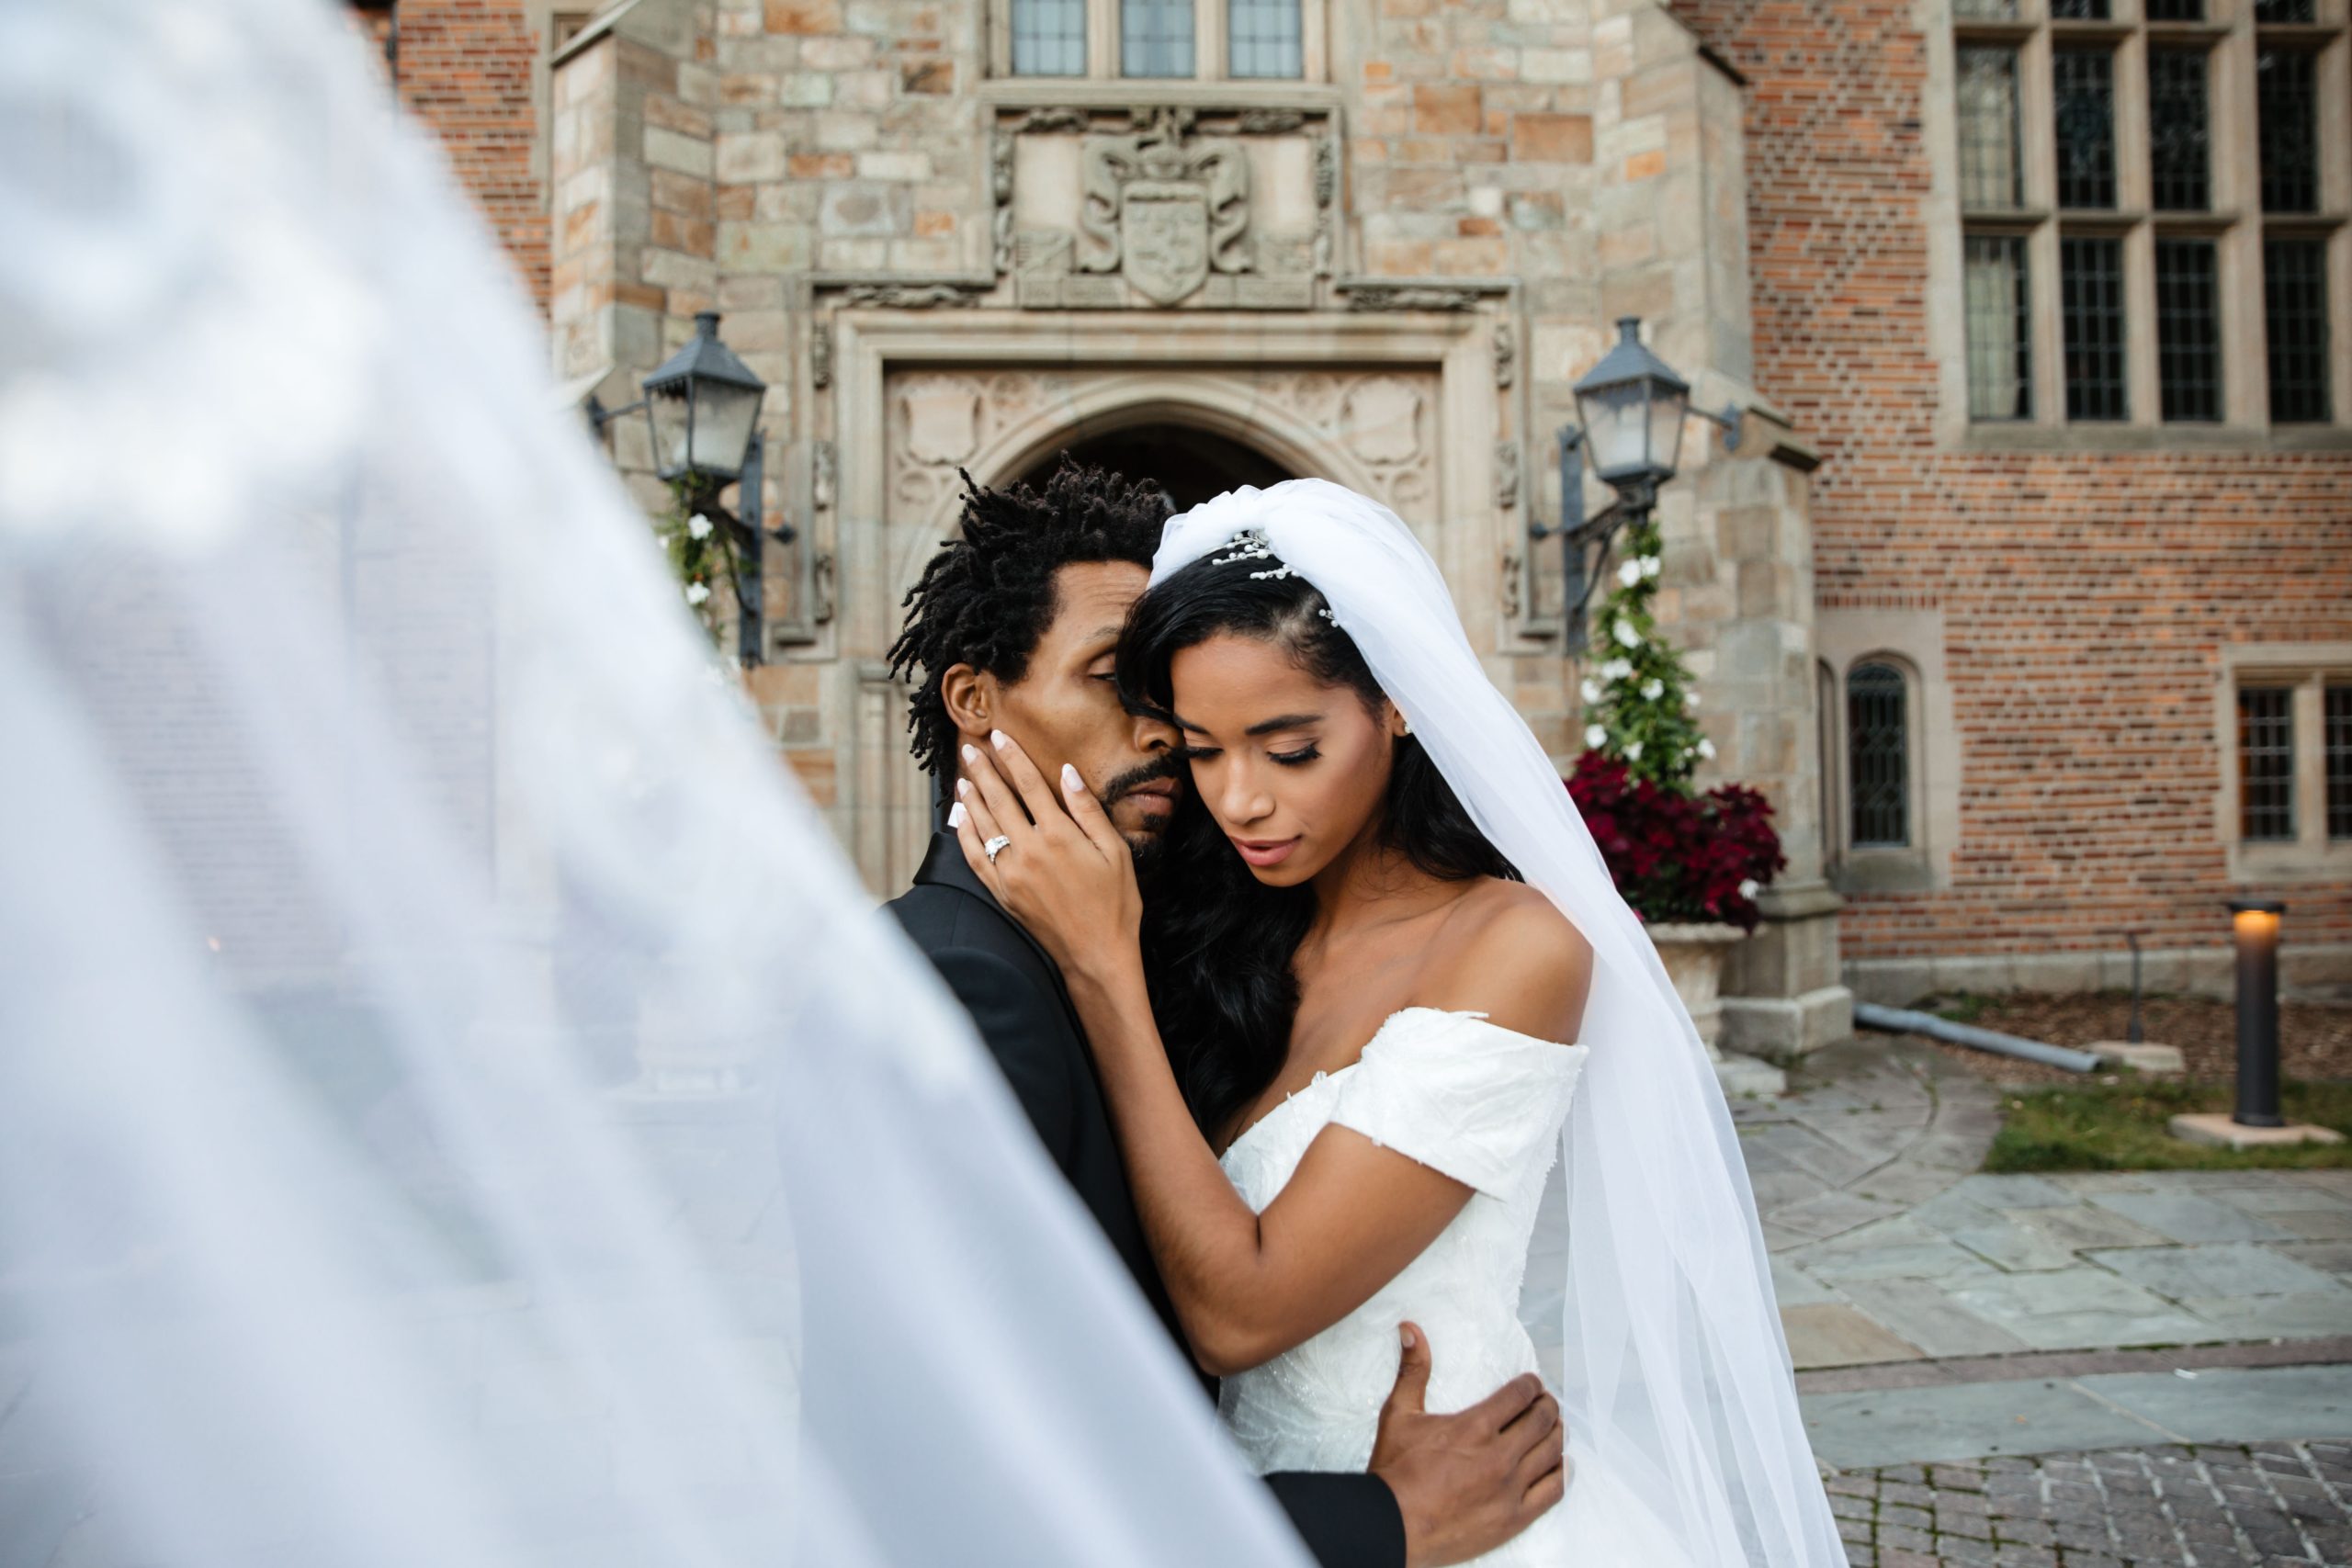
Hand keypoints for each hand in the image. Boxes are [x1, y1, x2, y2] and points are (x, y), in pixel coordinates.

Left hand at [952, 731, 1142, 984]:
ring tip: (963, 777)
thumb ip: (1088, 810)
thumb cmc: (1115, 904)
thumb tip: (1067, 773)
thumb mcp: (1114, 851)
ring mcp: (1011, 872)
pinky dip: (965, 834)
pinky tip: (961, 819)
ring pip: (982, 825)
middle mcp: (1029, 849)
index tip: (998, 737)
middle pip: (998, 799)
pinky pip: (974, 857)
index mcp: (1059, 834)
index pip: (1028, 783)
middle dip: (983, 770)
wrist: (1096, 955)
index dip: (1012, 756)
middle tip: (970, 749)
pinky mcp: (1002, 893)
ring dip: (970, 797)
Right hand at [1369, 1323, 1567, 1567]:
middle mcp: (1500, 1455)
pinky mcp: (1515, 1517)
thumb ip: (1412, 1370)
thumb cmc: (1395, 1471)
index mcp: (1475, 1426)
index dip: (1531, 1385)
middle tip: (1546, 1402)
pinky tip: (1560, 1465)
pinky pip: (1553, 1491)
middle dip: (1548, 1406)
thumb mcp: (1399, 1415)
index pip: (1519, 1395)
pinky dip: (1561, 1473)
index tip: (1533, 1383)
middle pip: (1542, 1421)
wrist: (1394, 1526)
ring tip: (1554, 1428)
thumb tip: (1410, 1329)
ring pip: (1552, 1453)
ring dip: (1557, 1435)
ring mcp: (1511, 1489)